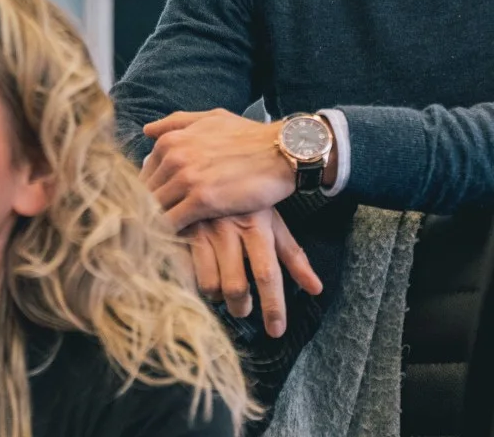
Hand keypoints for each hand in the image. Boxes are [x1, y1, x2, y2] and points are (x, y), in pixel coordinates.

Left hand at [143, 109, 296, 230]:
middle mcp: (174, 157)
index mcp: (172, 141)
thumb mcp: (213, 119)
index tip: (154, 209)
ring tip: (158, 239)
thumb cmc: (251, 137)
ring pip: (154, 209)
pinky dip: (170, 234)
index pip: (143, 176)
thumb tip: (147, 131)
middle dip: (146, 212)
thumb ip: (178, 123)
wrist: (283, 151)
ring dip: (155, 225)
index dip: (147, 194)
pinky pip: (172, 223)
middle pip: (145, 194)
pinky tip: (176, 241)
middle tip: (151, 229)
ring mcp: (186, 179)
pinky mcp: (201, 201)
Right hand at [182, 208, 322, 336]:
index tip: (276, 331)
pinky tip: (197, 276)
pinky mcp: (177, 231)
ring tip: (220, 290)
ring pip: (209, 284)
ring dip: (217, 296)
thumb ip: (292, 256)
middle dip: (241, 306)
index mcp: (256, 226)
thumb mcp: (272, 221)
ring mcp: (201, 230)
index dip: (273, 307)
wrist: (208, 162)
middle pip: (236, 286)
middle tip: (243, 308)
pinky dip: (192, 282)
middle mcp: (229, 229)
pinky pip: (183, 272)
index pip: (267, 274)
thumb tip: (316, 289)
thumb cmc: (248, 198)